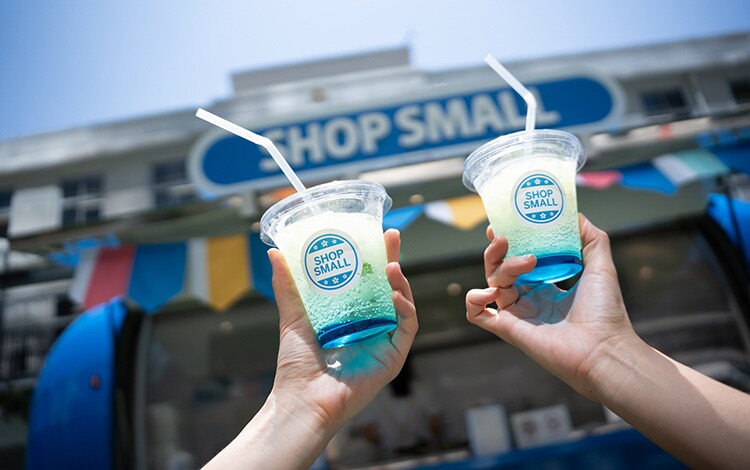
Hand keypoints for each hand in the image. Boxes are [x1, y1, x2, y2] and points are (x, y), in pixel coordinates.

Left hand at [268, 228, 417, 429]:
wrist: (302, 399)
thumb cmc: (297, 365)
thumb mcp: (294, 317)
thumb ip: (287, 286)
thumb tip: (274, 253)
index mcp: (351, 316)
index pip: (368, 281)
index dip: (375, 257)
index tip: (377, 233)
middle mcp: (371, 326)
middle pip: (389, 288)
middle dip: (394, 261)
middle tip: (392, 237)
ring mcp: (384, 341)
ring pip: (403, 304)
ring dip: (401, 282)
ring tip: (391, 266)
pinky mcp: (393, 357)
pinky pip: (407, 327)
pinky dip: (405, 308)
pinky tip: (396, 295)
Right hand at [465, 215, 634, 397]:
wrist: (604, 349)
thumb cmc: (606, 313)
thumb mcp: (601, 266)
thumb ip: (590, 238)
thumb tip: (573, 215)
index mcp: (545, 286)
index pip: (517, 259)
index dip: (509, 243)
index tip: (506, 225)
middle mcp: (528, 299)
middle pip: (499, 268)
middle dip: (497, 250)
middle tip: (504, 236)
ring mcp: (517, 314)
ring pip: (492, 282)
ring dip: (503, 266)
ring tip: (527, 261)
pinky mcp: (508, 329)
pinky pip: (477, 313)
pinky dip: (475, 299)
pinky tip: (492, 291)